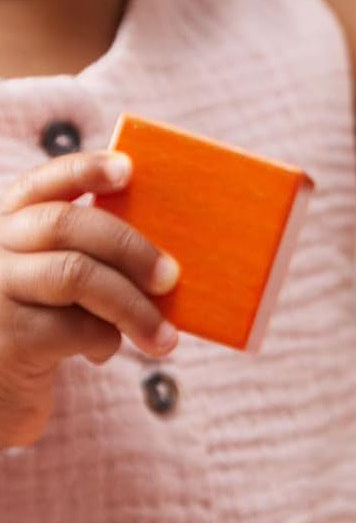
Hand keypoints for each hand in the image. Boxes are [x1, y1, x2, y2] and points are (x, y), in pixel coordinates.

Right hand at [0, 151, 179, 447]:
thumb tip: (165, 266)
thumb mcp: (52, 291)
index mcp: (5, 226)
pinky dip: (105, 341)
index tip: (128, 169)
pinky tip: (100, 352)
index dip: (84, 171)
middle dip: (129, 248)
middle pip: (66, 225)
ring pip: (76, 276)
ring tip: (164, 337)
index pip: (41, 184)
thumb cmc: (37, 334)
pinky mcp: (8, 339)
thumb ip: (87, 265)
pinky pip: (75, 328)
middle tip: (172, 276)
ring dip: (133, 306)